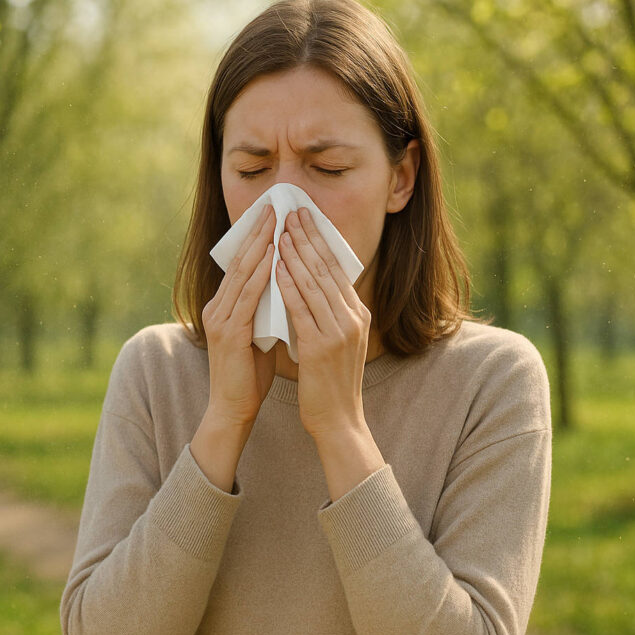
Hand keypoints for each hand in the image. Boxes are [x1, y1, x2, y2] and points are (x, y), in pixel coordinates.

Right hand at [202, 203, 277, 429]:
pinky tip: (272, 257)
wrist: (233, 409)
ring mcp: (220, 319)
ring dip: (260, 245)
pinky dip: (261, 274)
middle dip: (258, 232)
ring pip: (242, 274)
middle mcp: (217, 307)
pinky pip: (247, 297)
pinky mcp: (228, 332)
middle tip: (274, 206)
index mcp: (224, 307)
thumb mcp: (260, 333)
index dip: (256, 238)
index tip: (273, 215)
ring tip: (275, 222)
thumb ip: (266, 310)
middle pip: (239, 262)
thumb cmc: (249, 374)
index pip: (242, 265)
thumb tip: (287, 287)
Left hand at [275, 207, 369, 438]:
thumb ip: (326, 314)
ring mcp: (340, 332)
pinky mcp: (322, 347)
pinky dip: (288, 286)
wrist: (339, 421)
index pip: (337, 269)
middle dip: (307, 239)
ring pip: (314, 284)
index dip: (319, 241)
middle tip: (291, 213)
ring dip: (294, 255)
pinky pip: (301, 309)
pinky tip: (276, 269)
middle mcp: (353, 319)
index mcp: (358, 315)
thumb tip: (305, 285)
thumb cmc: (330, 383)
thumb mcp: (335, 341)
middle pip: (327, 270)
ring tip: (279, 233)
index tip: (304, 219)